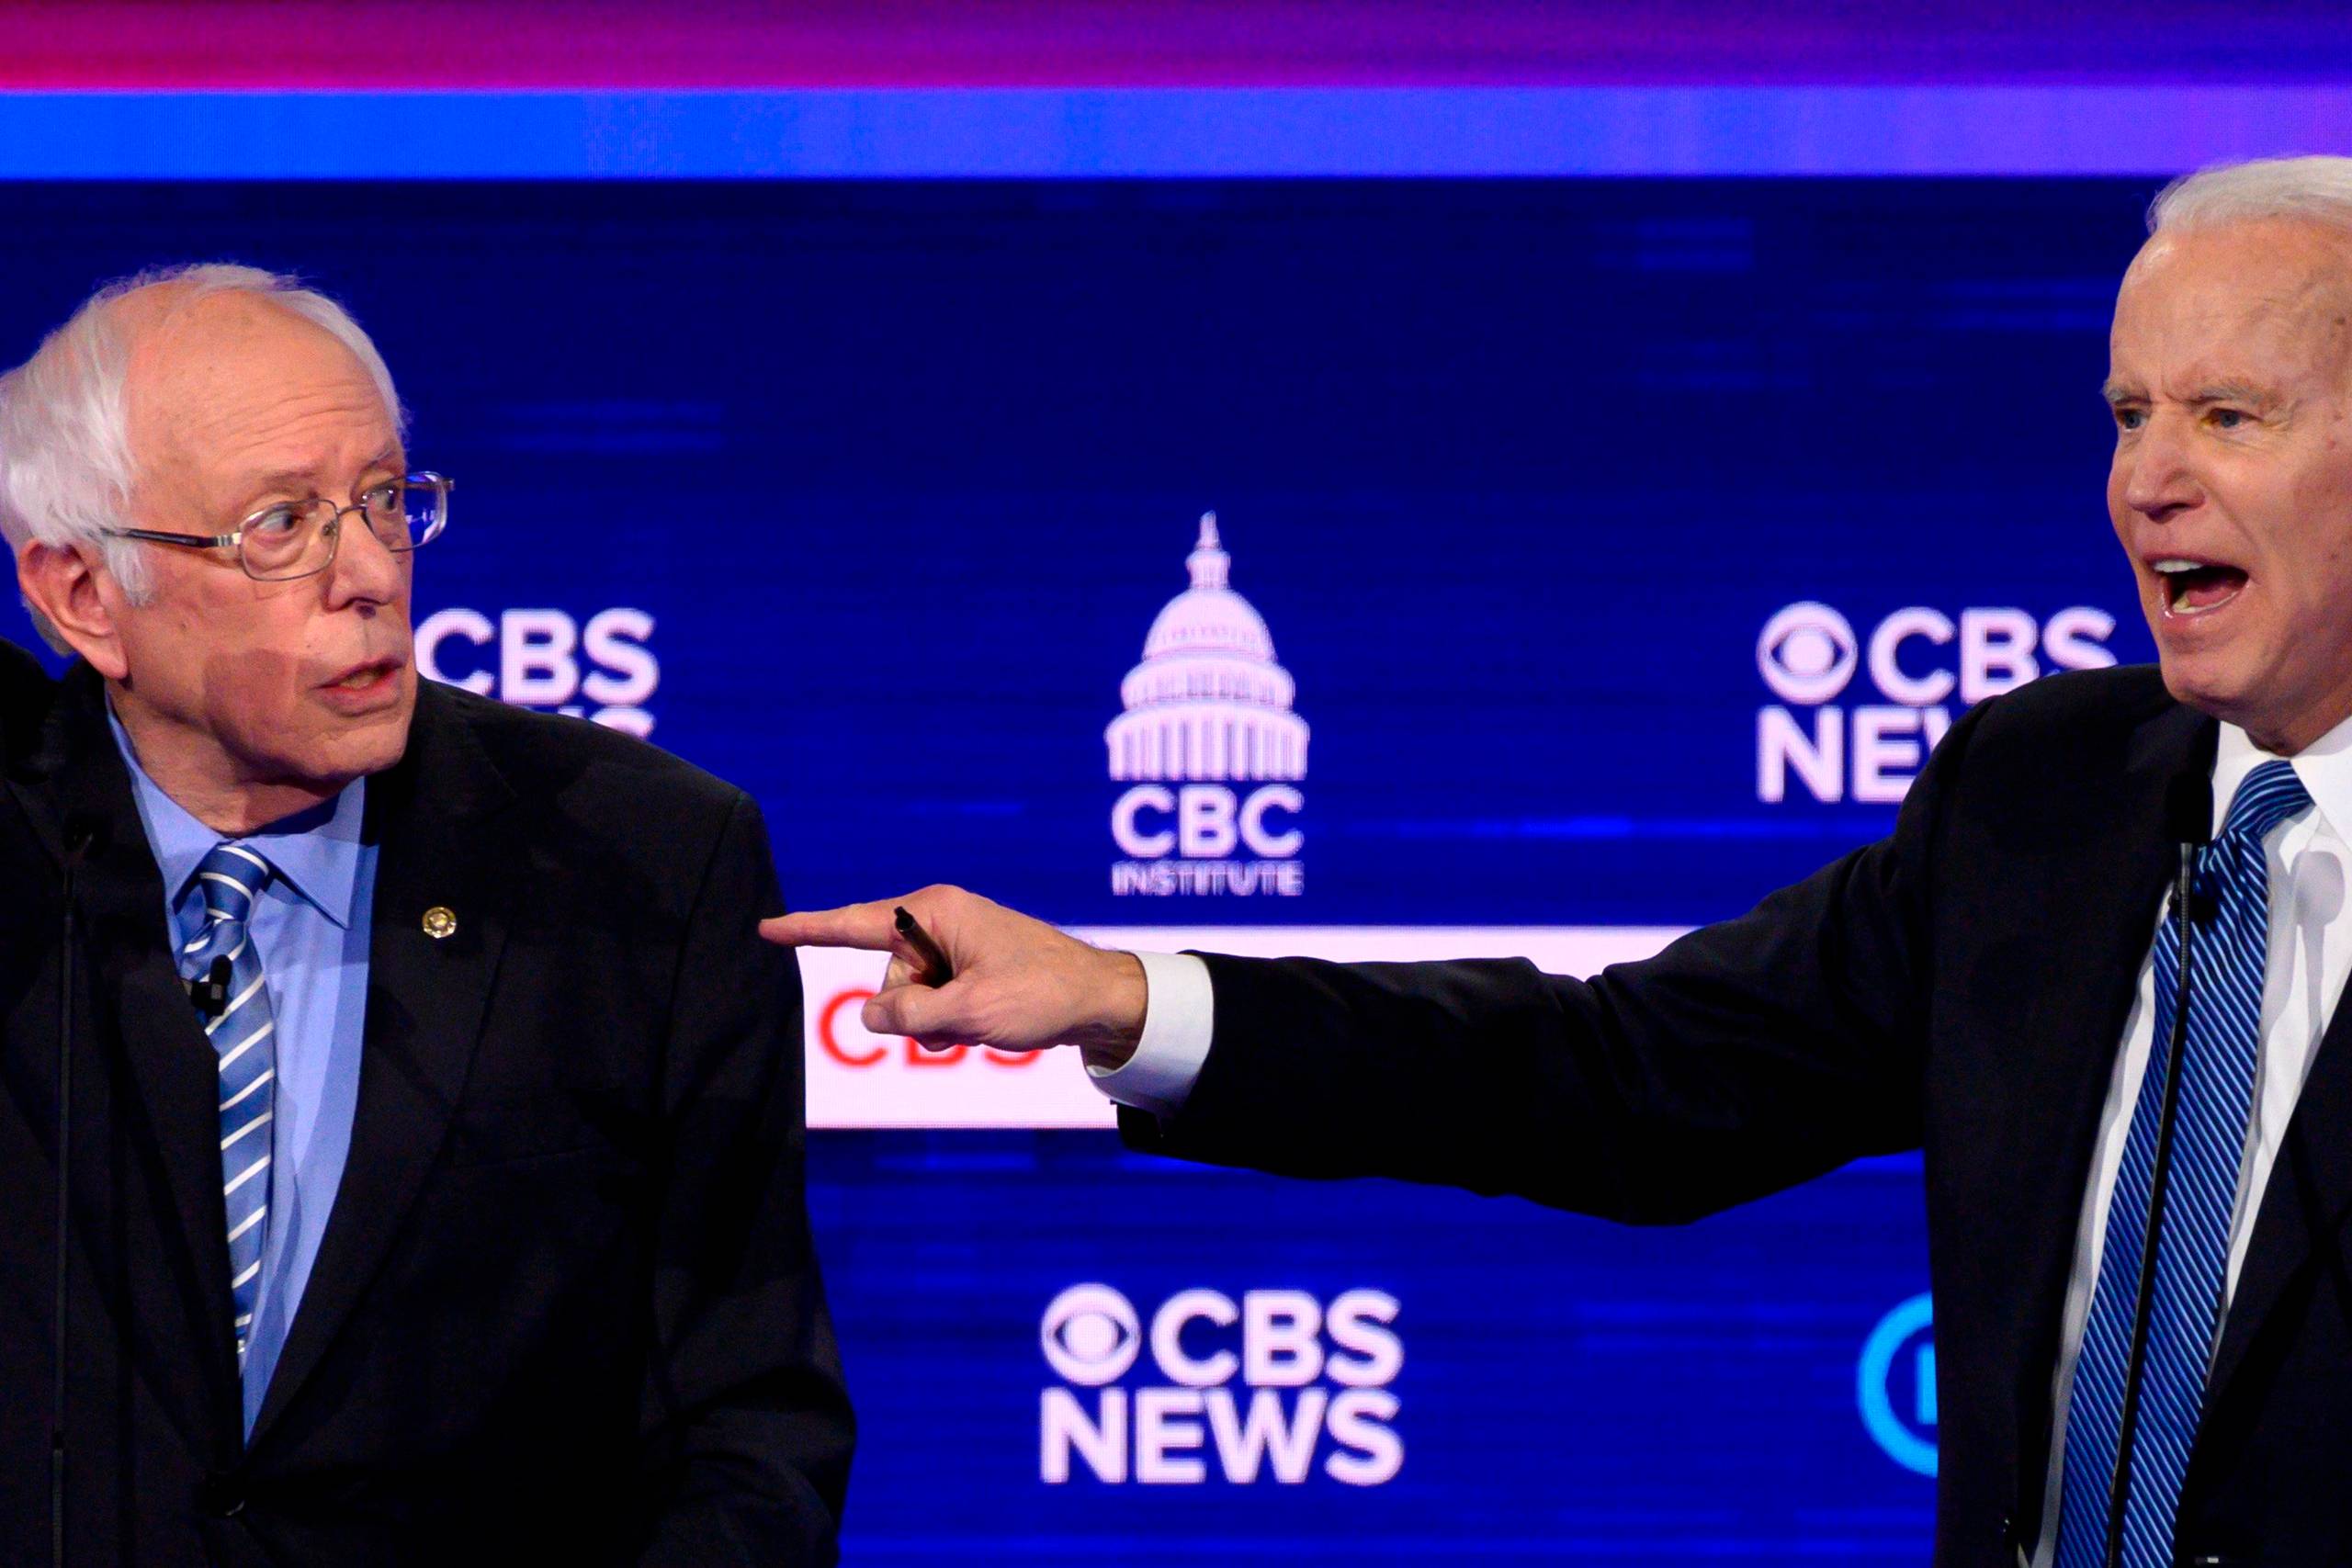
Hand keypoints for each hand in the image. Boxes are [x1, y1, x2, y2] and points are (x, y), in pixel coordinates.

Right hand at [759, 885, 1149, 1068]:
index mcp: (935, 913)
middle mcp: (939, 921)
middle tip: (967, 1016)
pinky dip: (951, 1020)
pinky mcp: (968, 966)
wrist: (1101, 1000)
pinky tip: (987, 1022)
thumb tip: (870, 1015)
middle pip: (888, 977)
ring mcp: (955, 943)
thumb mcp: (969, 1012)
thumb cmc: (1041, 995)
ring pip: (911, 997)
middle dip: (914, 1009)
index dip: (807, 931)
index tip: (765, 929)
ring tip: (984, 1020)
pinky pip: (935, 1001)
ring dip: (937, 1020)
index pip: (855, 924)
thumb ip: (909, 1016)